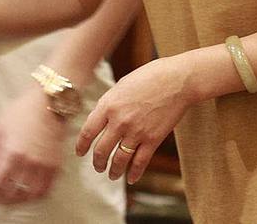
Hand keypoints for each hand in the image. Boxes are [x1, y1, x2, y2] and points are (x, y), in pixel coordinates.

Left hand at [0, 87, 65, 203]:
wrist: (48, 103)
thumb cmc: (21, 111)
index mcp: (13, 153)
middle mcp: (30, 163)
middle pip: (14, 192)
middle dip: (1, 198)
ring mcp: (45, 166)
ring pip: (31, 195)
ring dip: (18, 200)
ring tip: (9, 197)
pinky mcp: (55, 166)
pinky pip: (46, 189)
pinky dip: (34, 195)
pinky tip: (26, 192)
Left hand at [75, 56, 191, 183]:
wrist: (176, 80)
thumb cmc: (147, 78)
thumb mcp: (120, 87)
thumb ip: (109, 105)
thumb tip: (100, 120)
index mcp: (107, 105)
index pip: (88, 132)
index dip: (82, 146)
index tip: (80, 153)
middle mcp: (119, 121)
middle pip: (101, 150)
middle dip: (97, 162)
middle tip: (97, 167)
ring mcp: (136, 132)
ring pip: (119, 159)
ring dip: (113, 170)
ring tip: (111, 175)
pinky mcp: (153, 139)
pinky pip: (140, 162)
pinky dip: (134, 173)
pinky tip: (130, 178)